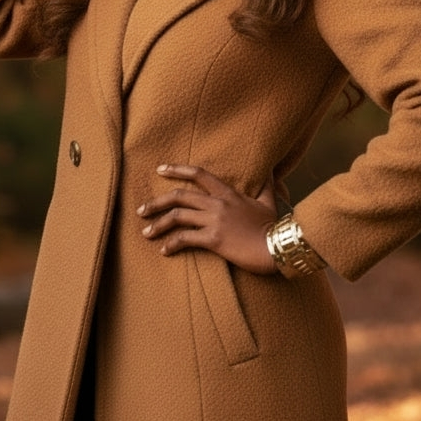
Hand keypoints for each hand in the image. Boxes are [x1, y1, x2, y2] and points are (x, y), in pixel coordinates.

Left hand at [137, 164, 278, 274]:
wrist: (279, 247)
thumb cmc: (274, 227)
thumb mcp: (270, 201)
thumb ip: (266, 184)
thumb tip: (270, 169)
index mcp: (228, 193)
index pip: (198, 174)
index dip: (177, 170)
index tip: (160, 169)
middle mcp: (218, 203)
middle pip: (179, 196)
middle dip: (156, 202)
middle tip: (141, 210)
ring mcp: (215, 220)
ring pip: (177, 216)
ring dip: (158, 224)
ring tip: (146, 232)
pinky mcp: (214, 239)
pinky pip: (185, 239)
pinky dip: (171, 244)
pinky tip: (164, 250)